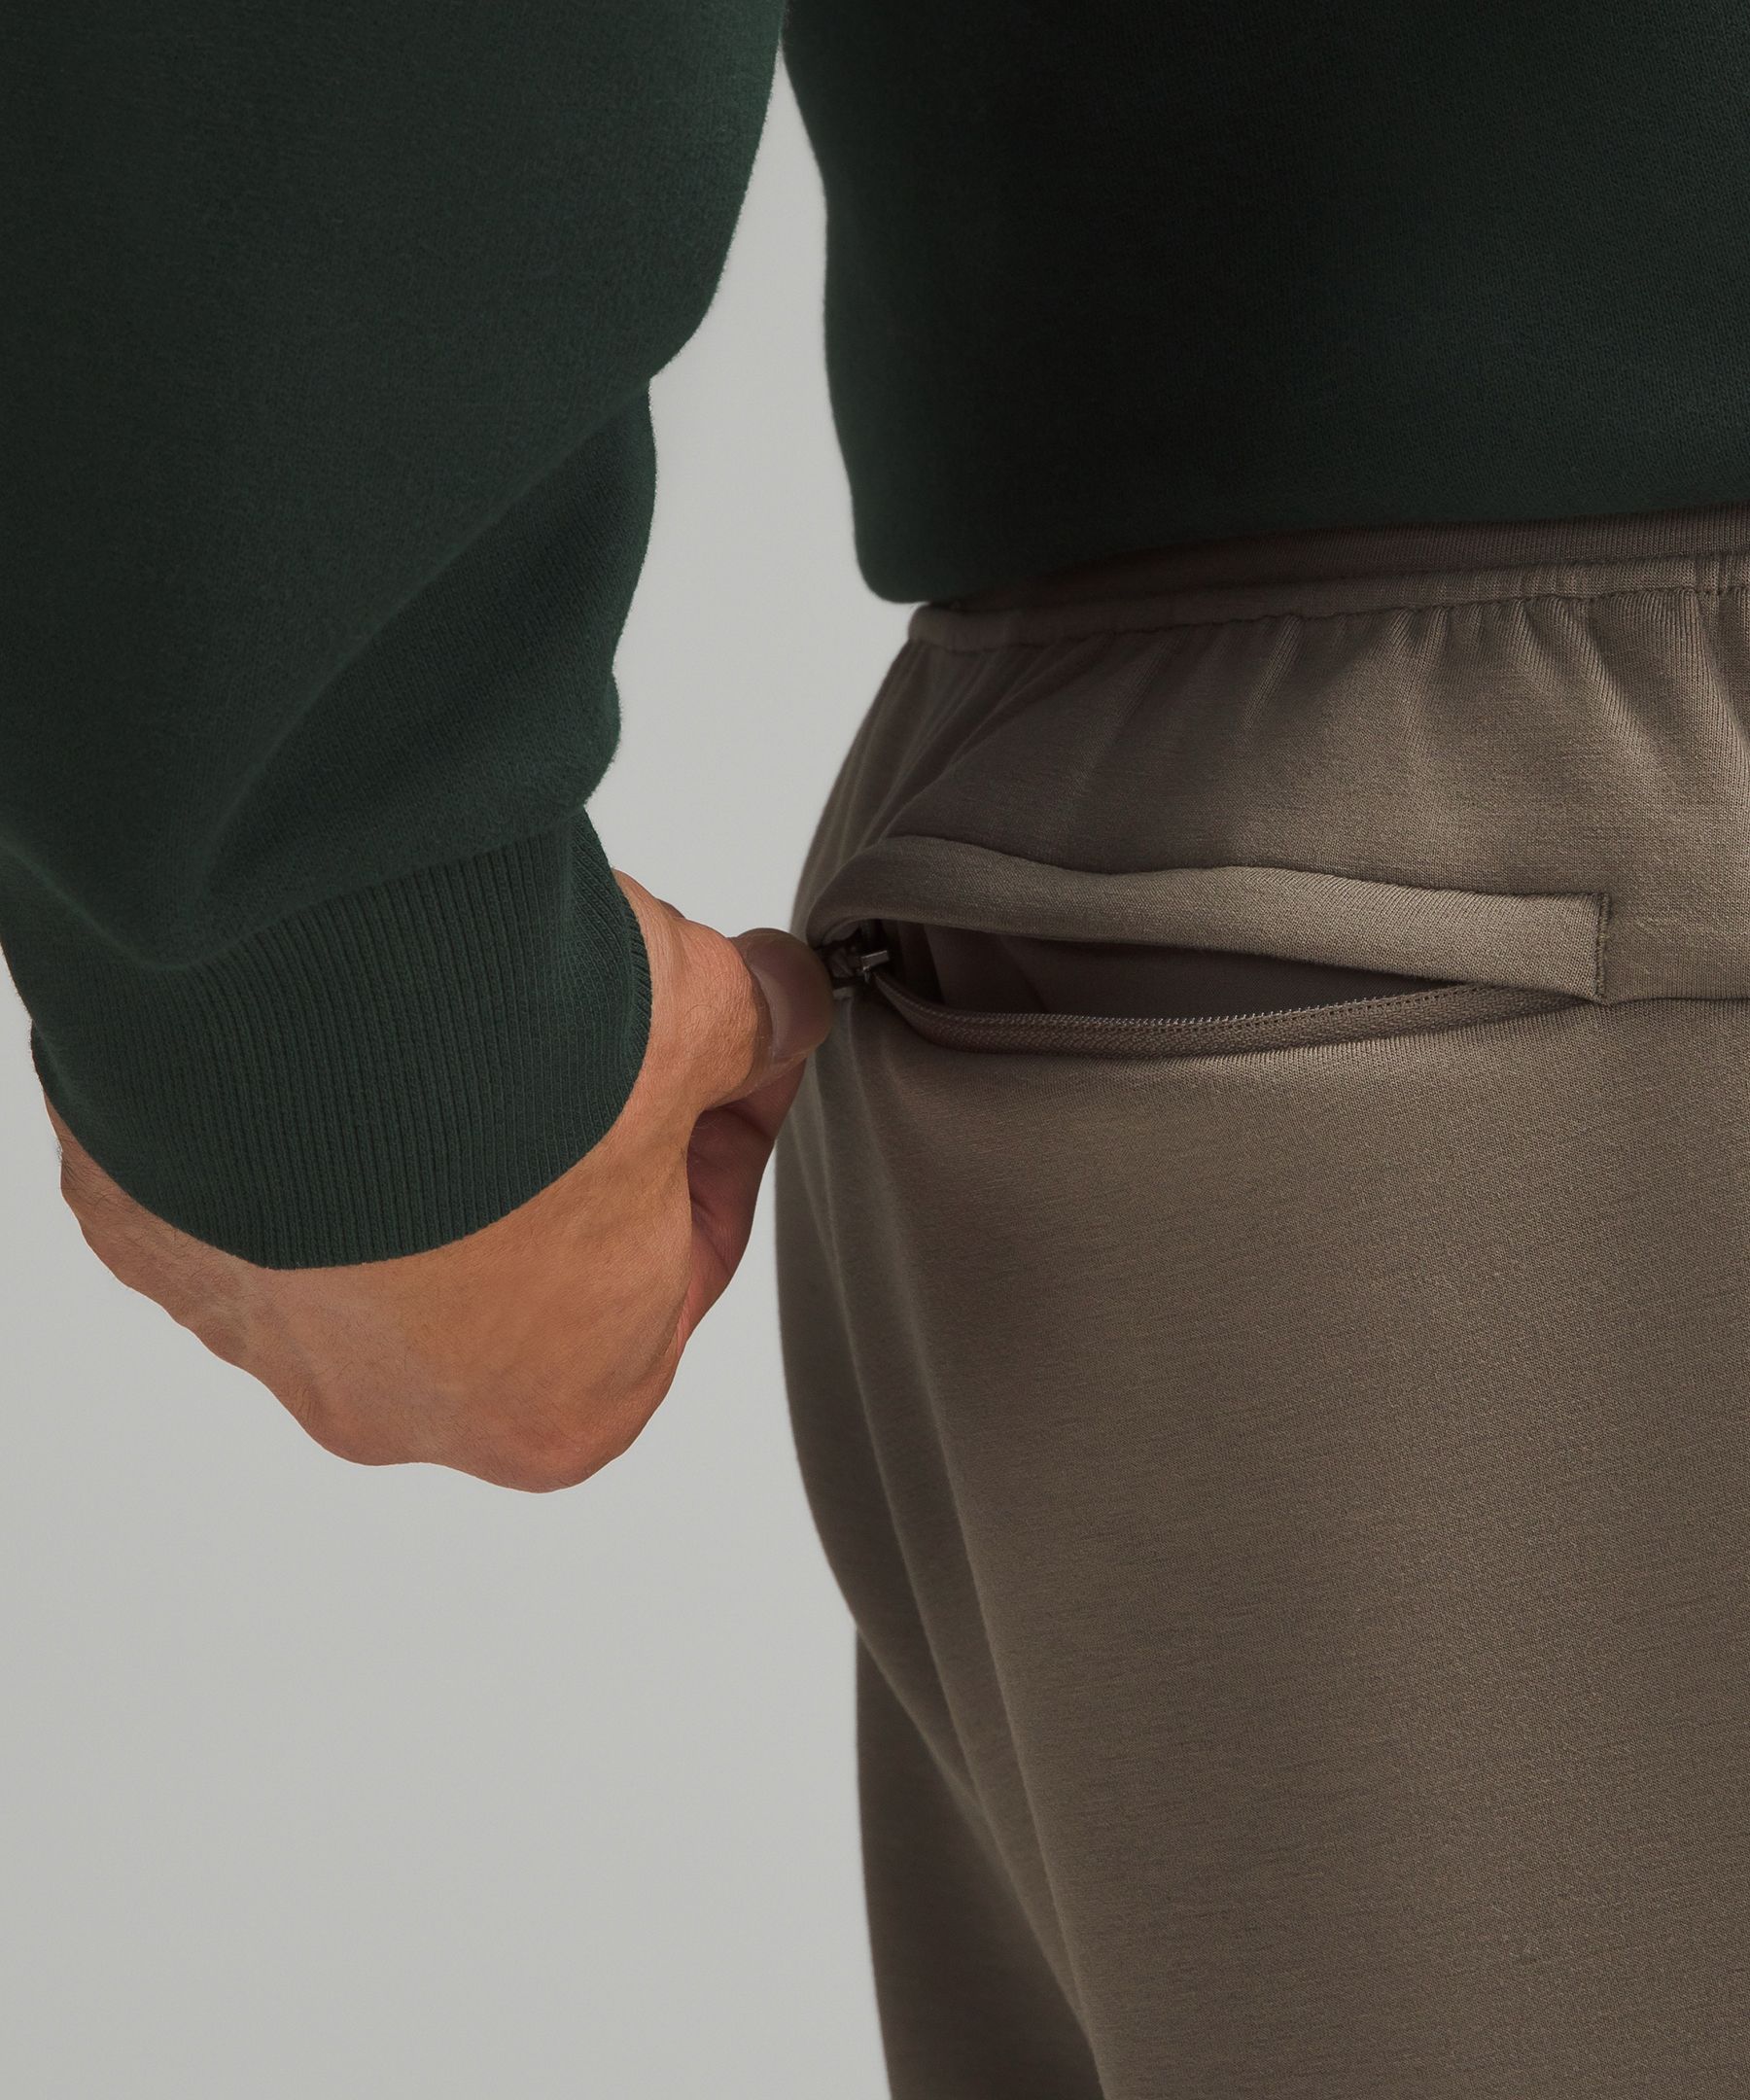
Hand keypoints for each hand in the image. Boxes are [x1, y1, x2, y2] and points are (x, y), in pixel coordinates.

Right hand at [44, 871, 834, 1490]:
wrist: (314, 992)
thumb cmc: (518, 1062)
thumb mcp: (696, 1025)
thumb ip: (755, 1033)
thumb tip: (782, 1002)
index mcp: (568, 1406)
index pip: (680, 1266)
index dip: (715, 1141)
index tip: (727, 1061)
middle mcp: (399, 1407)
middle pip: (527, 1256)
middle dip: (576, 1134)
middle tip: (596, 1020)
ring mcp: (259, 1331)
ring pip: (376, 1222)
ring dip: (428, 1126)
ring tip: (461, 1003)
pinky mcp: (150, 1237)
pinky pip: (247, 1176)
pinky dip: (294, 1107)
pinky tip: (337, 1017)